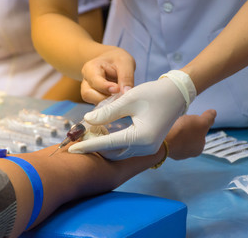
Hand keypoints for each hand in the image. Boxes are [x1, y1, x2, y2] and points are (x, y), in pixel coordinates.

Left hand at [69, 72, 194, 159]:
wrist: (177, 94)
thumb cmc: (154, 93)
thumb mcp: (128, 99)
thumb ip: (107, 112)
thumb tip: (86, 120)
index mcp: (141, 137)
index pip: (107, 144)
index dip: (87, 145)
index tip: (70, 149)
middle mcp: (146, 148)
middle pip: (112, 153)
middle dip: (94, 146)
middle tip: (80, 135)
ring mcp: (149, 149)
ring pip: (118, 153)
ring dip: (103, 146)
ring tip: (90, 134)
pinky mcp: (149, 146)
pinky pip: (126, 149)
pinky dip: (113, 144)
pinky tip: (104, 134)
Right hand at [80, 46, 134, 104]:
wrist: (112, 61)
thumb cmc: (117, 60)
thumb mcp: (125, 62)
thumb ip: (126, 77)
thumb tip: (126, 93)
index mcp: (90, 68)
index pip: (95, 81)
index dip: (106, 87)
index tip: (118, 90)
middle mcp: (86, 81)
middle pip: (89, 94)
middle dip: (105, 98)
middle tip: (120, 97)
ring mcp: (88, 91)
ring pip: (93, 102)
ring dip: (107, 104)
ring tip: (120, 99)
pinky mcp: (94, 99)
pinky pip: (99, 107)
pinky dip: (109, 107)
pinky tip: (118, 103)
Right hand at [165, 109, 216, 159]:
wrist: (163, 141)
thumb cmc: (184, 132)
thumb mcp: (201, 121)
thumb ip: (209, 118)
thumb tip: (213, 113)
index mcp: (198, 148)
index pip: (200, 134)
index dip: (196, 125)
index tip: (190, 121)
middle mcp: (187, 153)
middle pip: (188, 136)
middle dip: (185, 128)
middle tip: (180, 122)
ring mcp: (174, 152)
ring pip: (177, 138)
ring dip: (175, 131)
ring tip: (171, 125)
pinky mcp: (163, 150)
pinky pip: (167, 140)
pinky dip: (166, 134)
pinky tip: (165, 131)